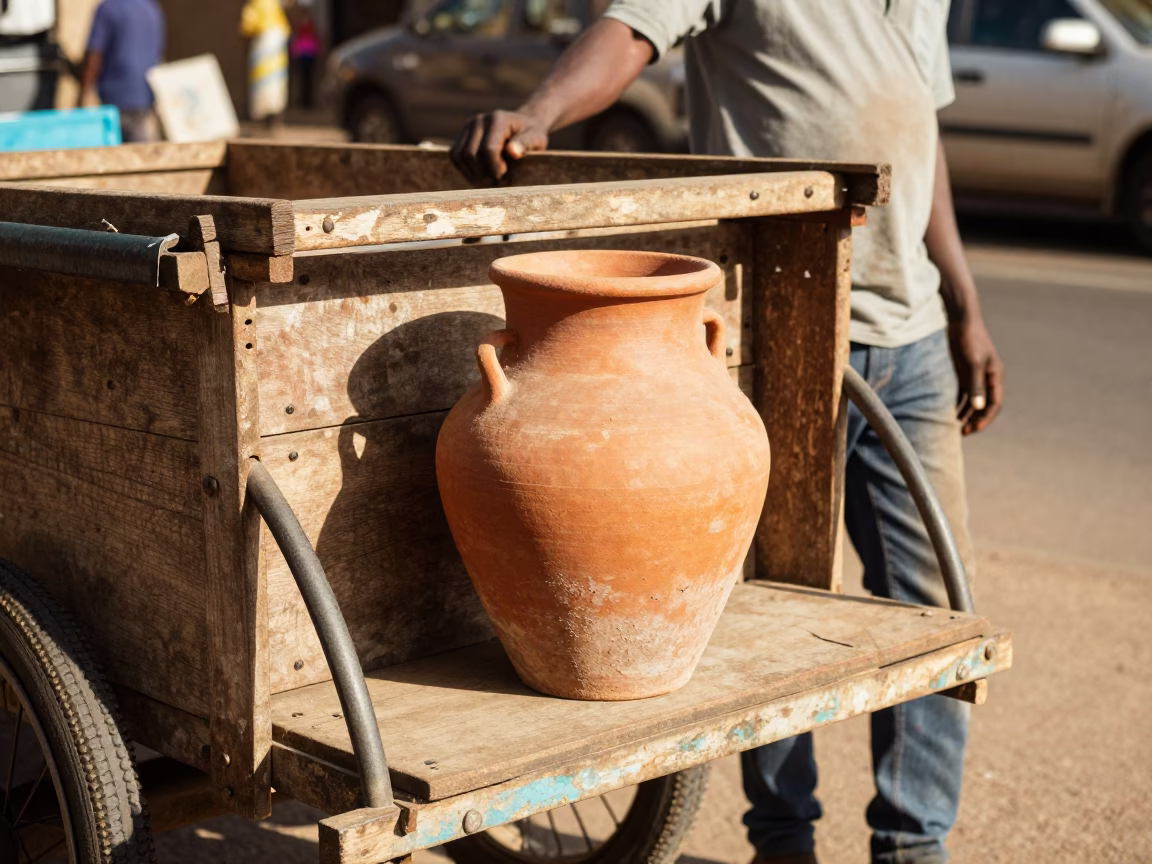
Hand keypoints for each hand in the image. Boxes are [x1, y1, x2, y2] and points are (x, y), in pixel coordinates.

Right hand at [450, 109, 549, 186]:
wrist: (523, 125)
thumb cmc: (532, 134)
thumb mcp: (536, 139)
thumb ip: (526, 144)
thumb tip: (512, 151)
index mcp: (497, 119)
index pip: (488, 149)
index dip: (494, 169)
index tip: (505, 179)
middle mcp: (479, 120)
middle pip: (470, 154)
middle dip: (483, 174)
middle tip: (498, 184)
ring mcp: (468, 126)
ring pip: (459, 156)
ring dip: (472, 174)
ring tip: (489, 182)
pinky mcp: (462, 134)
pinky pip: (454, 155)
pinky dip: (465, 170)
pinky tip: (480, 176)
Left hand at [948, 313, 1002, 435]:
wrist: (961, 320)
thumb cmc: (970, 340)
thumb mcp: (973, 363)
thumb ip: (976, 386)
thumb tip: (979, 408)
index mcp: (994, 376)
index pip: (994, 404)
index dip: (985, 419)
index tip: (973, 430)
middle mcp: (987, 378)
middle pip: (984, 405)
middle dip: (975, 419)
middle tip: (962, 432)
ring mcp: (975, 375)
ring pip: (973, 400)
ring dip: (966, 413)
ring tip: (955, 426)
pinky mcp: (964, 371)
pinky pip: (964, 392)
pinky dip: (959, 403)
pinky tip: (950, 412)